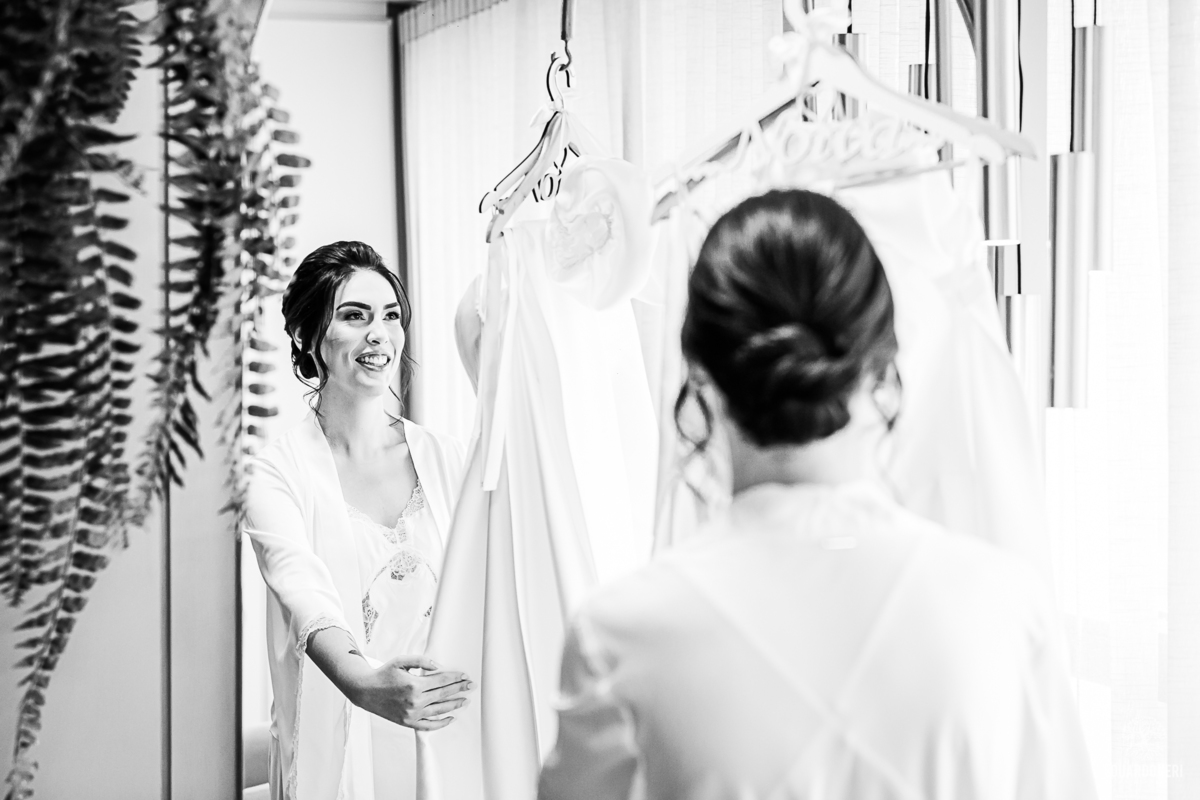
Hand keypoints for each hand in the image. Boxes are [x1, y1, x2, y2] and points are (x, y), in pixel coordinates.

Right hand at [350, 656, 473, 730]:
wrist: (365, 691)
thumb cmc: (383, 674)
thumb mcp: (401, 661)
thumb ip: (421, 661)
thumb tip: (438, 667)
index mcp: (414, 684)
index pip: (442, 681)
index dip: (455, 678)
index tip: (465, 676)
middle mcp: (415, 701)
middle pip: (444, 694)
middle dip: (459, 689)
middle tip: (472, 686)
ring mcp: (412, 714)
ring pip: (439, 710)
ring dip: (454, 705)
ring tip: (465, 700)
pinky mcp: (408, 722)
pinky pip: (429, 726)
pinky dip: (441, 723)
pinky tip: (451, 718)